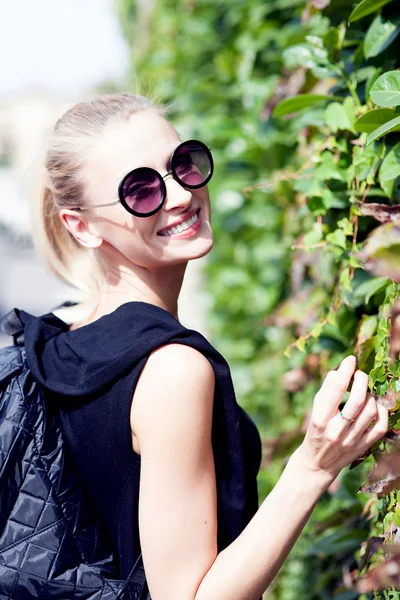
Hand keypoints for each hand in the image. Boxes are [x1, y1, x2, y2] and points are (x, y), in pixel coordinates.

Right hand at [294, 355, 387, 481]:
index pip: (335, 390)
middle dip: (361, 381)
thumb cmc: (316, 431)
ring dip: (370, 395)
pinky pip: (380, 426)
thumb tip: (340, 371)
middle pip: (356, 400)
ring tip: (364, 392)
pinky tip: (375, 406)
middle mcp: (336, 431)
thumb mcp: (314, 411)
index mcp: (320, 419)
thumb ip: (326, 391)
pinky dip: (381, 412)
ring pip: (370, 411)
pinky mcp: (363, 447)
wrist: (318, 464)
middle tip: (359, 374)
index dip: (345, 371)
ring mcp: (352, 441)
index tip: (350, 360)